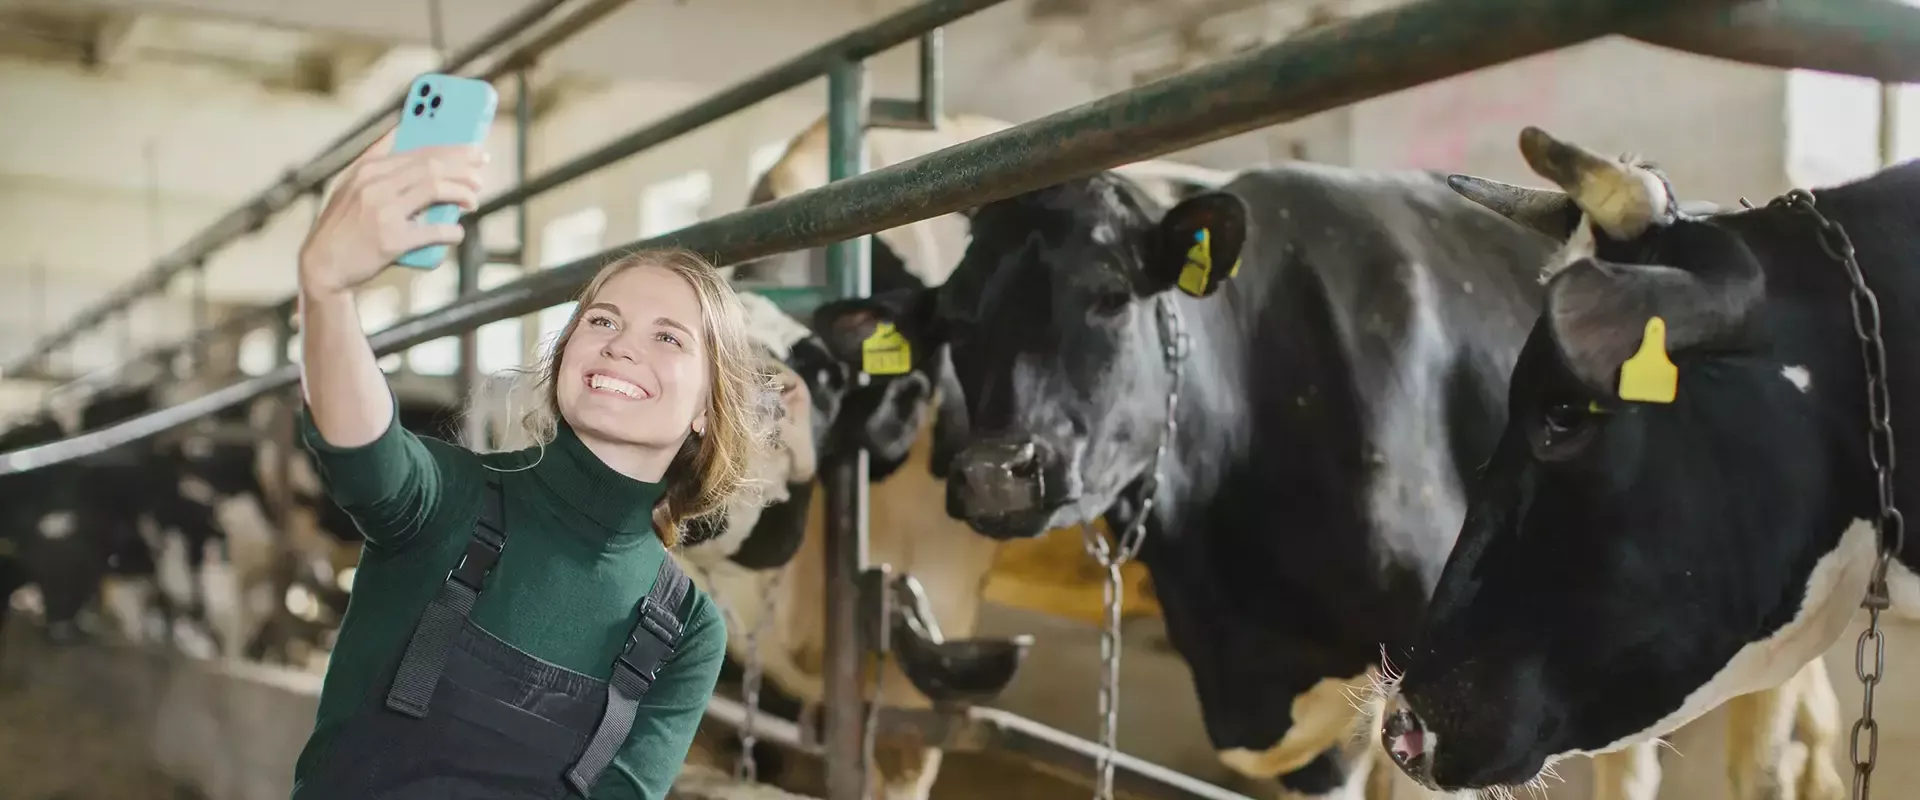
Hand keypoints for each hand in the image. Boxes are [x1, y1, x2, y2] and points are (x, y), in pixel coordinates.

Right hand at [297, 128, 486, 296]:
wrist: (322, 264)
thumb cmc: (342, 224)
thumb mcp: (349, 184)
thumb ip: (373, 157)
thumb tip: (398, 129)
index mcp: (368, 169)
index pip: (419, 152)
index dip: (453, 150)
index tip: (475, 151)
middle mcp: (374, 185)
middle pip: (431, 166)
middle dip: (464, 168)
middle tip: (481, 176)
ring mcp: (383, 211)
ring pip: (435, 189)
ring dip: (462, 193)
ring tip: (474, 200)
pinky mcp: (391, 240)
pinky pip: (433, 230)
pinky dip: (451, 231)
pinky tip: (457, 232)